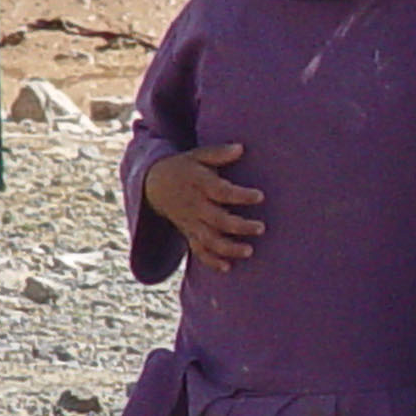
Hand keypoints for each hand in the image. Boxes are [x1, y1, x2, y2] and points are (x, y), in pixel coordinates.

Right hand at [144, 143, 264, 273]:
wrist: (154, 185)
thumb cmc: (185, 167)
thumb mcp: (198, 155)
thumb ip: (219, 153)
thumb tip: (241, 147)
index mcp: (199, 184)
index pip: (221, 192)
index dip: (240, 195)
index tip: (260, 196)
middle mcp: (195, 205)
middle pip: (217, 220)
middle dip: (239, 226)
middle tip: (261, 228)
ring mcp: (190, 222)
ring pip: (209, 239)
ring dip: (228, 248)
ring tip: (249, 251)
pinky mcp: (188, 233)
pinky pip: (198, 250)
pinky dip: (211, 261)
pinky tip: (228, 267)